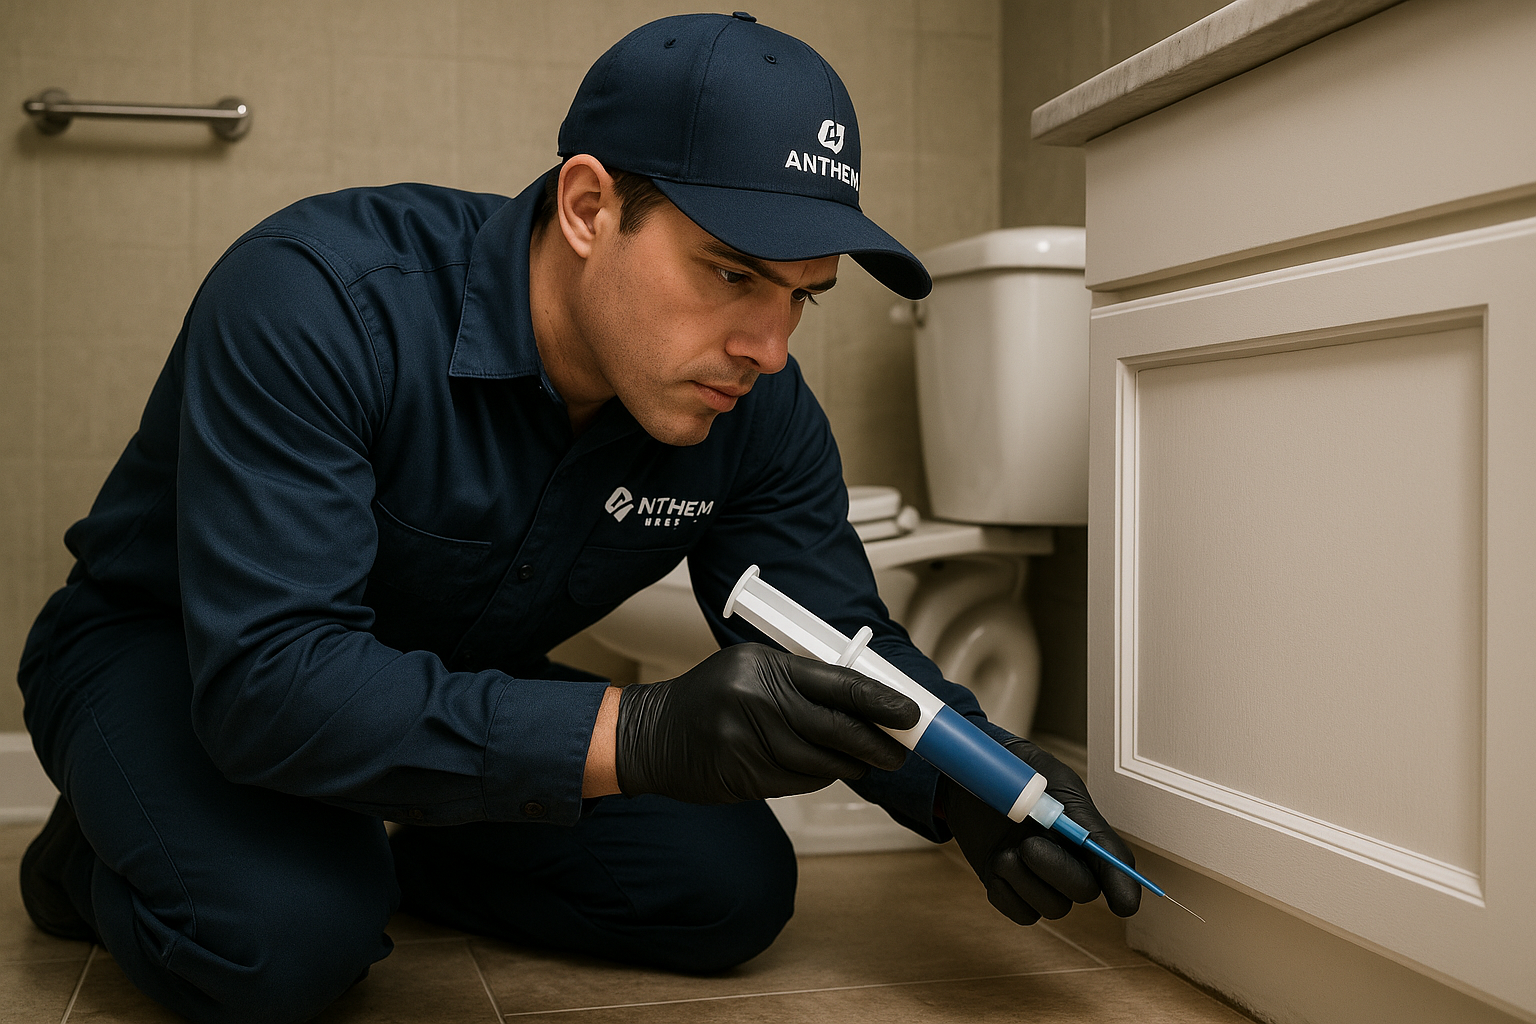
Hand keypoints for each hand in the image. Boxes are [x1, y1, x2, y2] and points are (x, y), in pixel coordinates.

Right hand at [615, 643, 919, 803]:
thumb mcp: (750, 670)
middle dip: (875, 744)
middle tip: (898, 752)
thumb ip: (800, 683)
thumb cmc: (710, 699)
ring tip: (858, 764)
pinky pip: (797, 783)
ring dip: (846, 766)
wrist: (652, 733)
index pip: (837, 682)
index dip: (879, 700)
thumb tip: (864, 704)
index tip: (909, 714)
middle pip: (835, 727)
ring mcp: (746, 739)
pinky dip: (814, 779)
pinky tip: (817, 772)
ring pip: (819, 762)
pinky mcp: (741, 774)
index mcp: (764, 665)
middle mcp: (756, 699)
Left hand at [942, 737, 1140, 923]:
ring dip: (1025, 881)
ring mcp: (1038, 877)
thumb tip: (1088, 840)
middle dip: (1058, 871)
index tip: (1122, 905)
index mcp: (1083, 830)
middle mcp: (1067, 858)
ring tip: (1005, 850)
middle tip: (1028, 844)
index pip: (1114, 863)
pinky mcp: (1010, 887)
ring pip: (1052, 908)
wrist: (970, 776)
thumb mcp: (1050, 780)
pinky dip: (1006, 892)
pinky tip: (996, 864)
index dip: (1122, 885)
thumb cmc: (1015, 771)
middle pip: (1083, 890)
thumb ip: (1073, 812)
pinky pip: (1020, 913)